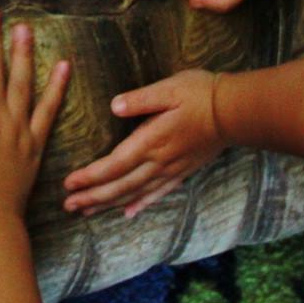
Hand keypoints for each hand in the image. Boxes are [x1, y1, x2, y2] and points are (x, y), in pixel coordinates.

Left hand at [63, 70, 223, 217]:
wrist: (235, 112)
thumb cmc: (200, 94)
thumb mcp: (168, 89)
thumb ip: (140, 99)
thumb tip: (114, 106)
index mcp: (151, 141)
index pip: (114, 165)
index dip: (90, 177)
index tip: (69, 184)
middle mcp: (159, 162)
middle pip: (120, 185)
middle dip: (92, 197)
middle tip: (68, 206)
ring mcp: (171, 169)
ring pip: (135, 193)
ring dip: (109, 203)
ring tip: (87, 211)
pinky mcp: (182, 171)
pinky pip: (158, 194)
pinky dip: (140, 204)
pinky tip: (128, 213)